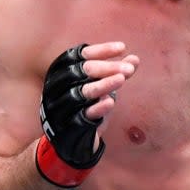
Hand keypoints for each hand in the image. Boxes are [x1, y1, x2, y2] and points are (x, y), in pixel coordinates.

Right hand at [36, 43, 137, 187]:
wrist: (70, 142)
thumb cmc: (86, 108)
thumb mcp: (101, 89)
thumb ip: (115, 74)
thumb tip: (135, 59)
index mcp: (59, 74)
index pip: (76, 56)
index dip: (99, 51)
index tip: (122, 47)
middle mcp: (55, 89)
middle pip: (79, 72)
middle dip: (105, 67)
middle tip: (128, 67)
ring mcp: (60, 108)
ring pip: (80, 93)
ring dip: (103, 85)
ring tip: (123, 79)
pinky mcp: (68, 126)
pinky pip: (83, 116)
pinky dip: (97, 108)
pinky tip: (111, 102)